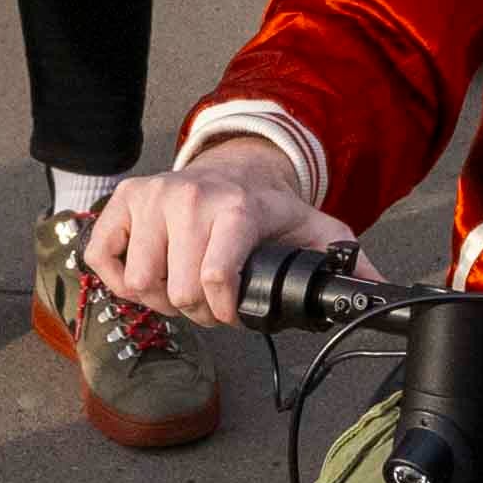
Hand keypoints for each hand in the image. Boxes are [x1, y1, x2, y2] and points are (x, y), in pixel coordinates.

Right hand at [84, 131, 333, 326]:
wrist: (234, 167)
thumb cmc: (269, 209)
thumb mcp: (314, 230)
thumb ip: (347, 259)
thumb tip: (377, 292)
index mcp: (235, 209)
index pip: (214, 279)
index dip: (223, 313)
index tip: (234, 314)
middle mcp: (189, 199)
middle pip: (177, 292)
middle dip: (197, 310)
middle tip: (211, 301)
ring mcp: (153, 198)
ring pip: (140, 283)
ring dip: (161, 299)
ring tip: (183, 287)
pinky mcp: (124, 201)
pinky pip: (104, 258)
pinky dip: (121, 279)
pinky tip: (146, 276)